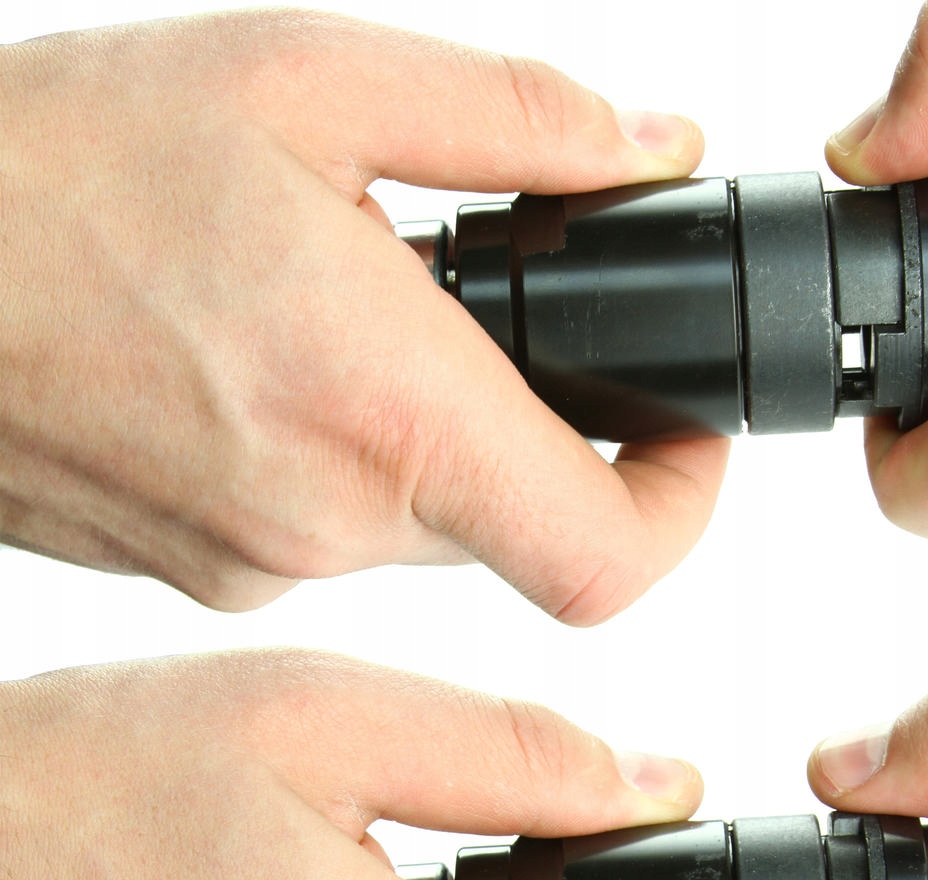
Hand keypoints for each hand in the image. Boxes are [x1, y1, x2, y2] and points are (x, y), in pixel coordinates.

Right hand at [0, 10, 724, 618]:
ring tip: (361, 330)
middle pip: (527, 525)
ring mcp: (269, 562)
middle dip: (550, 434)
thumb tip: (647, 145)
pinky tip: (284, 372)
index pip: (606, 556)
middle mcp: (333, 518)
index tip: (685, 438)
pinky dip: (354, 459)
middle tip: (516, 333)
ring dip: (439, 435)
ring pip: (433, 526)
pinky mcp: (217, 570)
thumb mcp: (304, 82)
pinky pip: (341, 532)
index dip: (680, 508)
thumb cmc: (51, 168)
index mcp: (383, 406)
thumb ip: (514, 119)